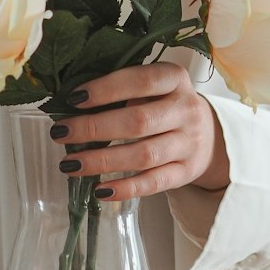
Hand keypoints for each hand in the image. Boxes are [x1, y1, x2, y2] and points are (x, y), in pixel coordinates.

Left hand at [51, 63, 230, 199]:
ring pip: (144, 154)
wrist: (209, 134)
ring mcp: (189, 143)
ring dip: (102, 161)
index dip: (106, 89)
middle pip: (138, 121)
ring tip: (70, 164)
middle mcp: (187, 109)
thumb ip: (124, 88)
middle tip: (60, 133)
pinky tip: (99, 190)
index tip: (74, 98)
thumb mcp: (155, 87)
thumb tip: (71, 101)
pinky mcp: (186, 172)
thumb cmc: (166, 105)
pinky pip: (154, 183)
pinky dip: (125, 188)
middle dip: (94, 128)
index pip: (141, 80)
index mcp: (176, 79)